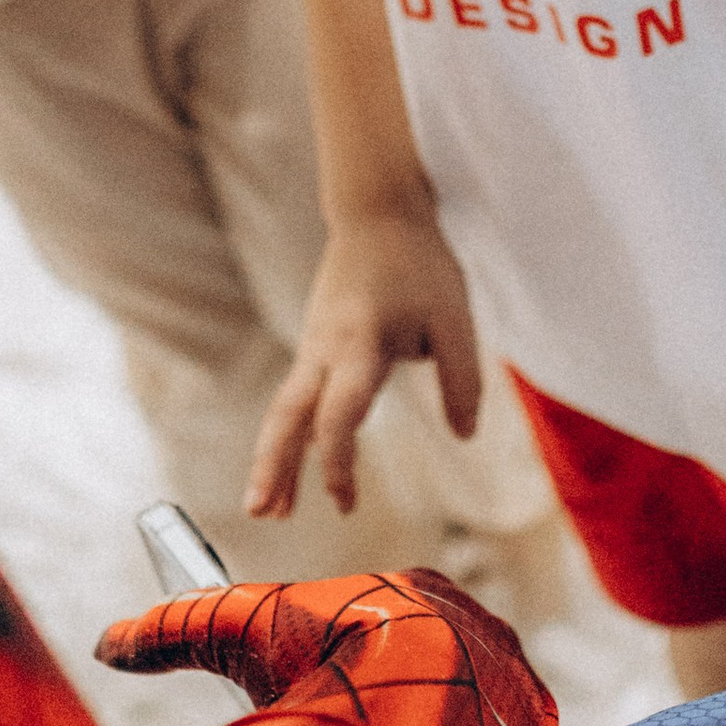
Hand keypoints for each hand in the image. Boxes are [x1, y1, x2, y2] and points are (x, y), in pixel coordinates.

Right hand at [98, 564, 541, 708]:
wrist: (417, 712)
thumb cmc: (327, 667)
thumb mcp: (244, 636)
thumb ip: (182, 627)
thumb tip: (108, 643)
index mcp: (417, 594)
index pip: (378, 620)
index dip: (336, 658)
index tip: (308, 695)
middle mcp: (474, 630)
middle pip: (426, 671)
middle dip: (390, 708)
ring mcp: (509, 683)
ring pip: (465, 717)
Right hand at [247, 211, 481, 519]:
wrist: (376, 210)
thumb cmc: (420, 263)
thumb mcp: (455, 318)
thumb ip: (463, 379)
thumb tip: (466, 436)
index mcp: (360, 343)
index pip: (338, 414)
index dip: (336, 462)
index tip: (343, 503)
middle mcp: (325, 348)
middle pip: (287, 416)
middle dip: (271, 466)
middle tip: (260, 514)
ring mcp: (313, 346)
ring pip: (284, 410)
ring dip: (272, 458)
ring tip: (266, 509)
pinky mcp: (315, 344)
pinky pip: (295, 397)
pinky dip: (288, 434)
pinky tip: (293, 465)